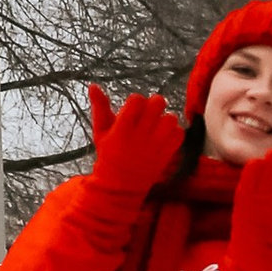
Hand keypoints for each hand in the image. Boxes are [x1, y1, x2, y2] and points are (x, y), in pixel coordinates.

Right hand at [86, 84, 183, 202]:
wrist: (121, 186)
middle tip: (148, 112)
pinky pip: (179, 133)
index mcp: (122, 130)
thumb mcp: (100, 132)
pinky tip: (163, 136)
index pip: (136, 100)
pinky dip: (173, 132)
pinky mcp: (167, 154)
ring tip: (156, 125)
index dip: (136, 100)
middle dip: (154, 104)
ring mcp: (156, 146)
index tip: (132, 108)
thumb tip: (93, 85)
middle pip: (157, 103)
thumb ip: (100, 107)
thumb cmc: (109, 154)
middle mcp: (140, 136)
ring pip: (171, 118)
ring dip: (165, 118)